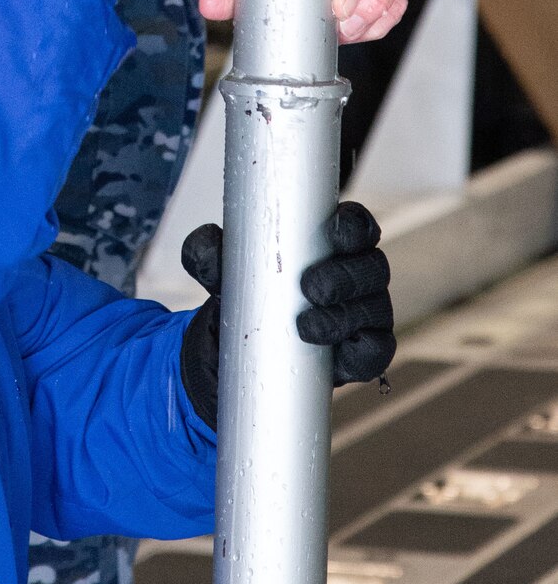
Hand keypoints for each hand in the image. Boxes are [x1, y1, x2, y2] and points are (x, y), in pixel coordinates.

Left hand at [177, 203, 394, 430]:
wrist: (245, 346)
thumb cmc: (248, 290)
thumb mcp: (222, 269)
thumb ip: (209, 252)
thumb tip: (208, 244)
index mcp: (333, 243)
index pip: (358, 226)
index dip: (355, 226)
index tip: (336, 232)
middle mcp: (358, 274)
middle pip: (372, 267)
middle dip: (347, 275)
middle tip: (311, 287)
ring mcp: (366, 313)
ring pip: (375, 309)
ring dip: (345, 317)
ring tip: (307, 326)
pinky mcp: (363, 351)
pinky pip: (376, 351)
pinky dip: (361, 353)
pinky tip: (338, 357)